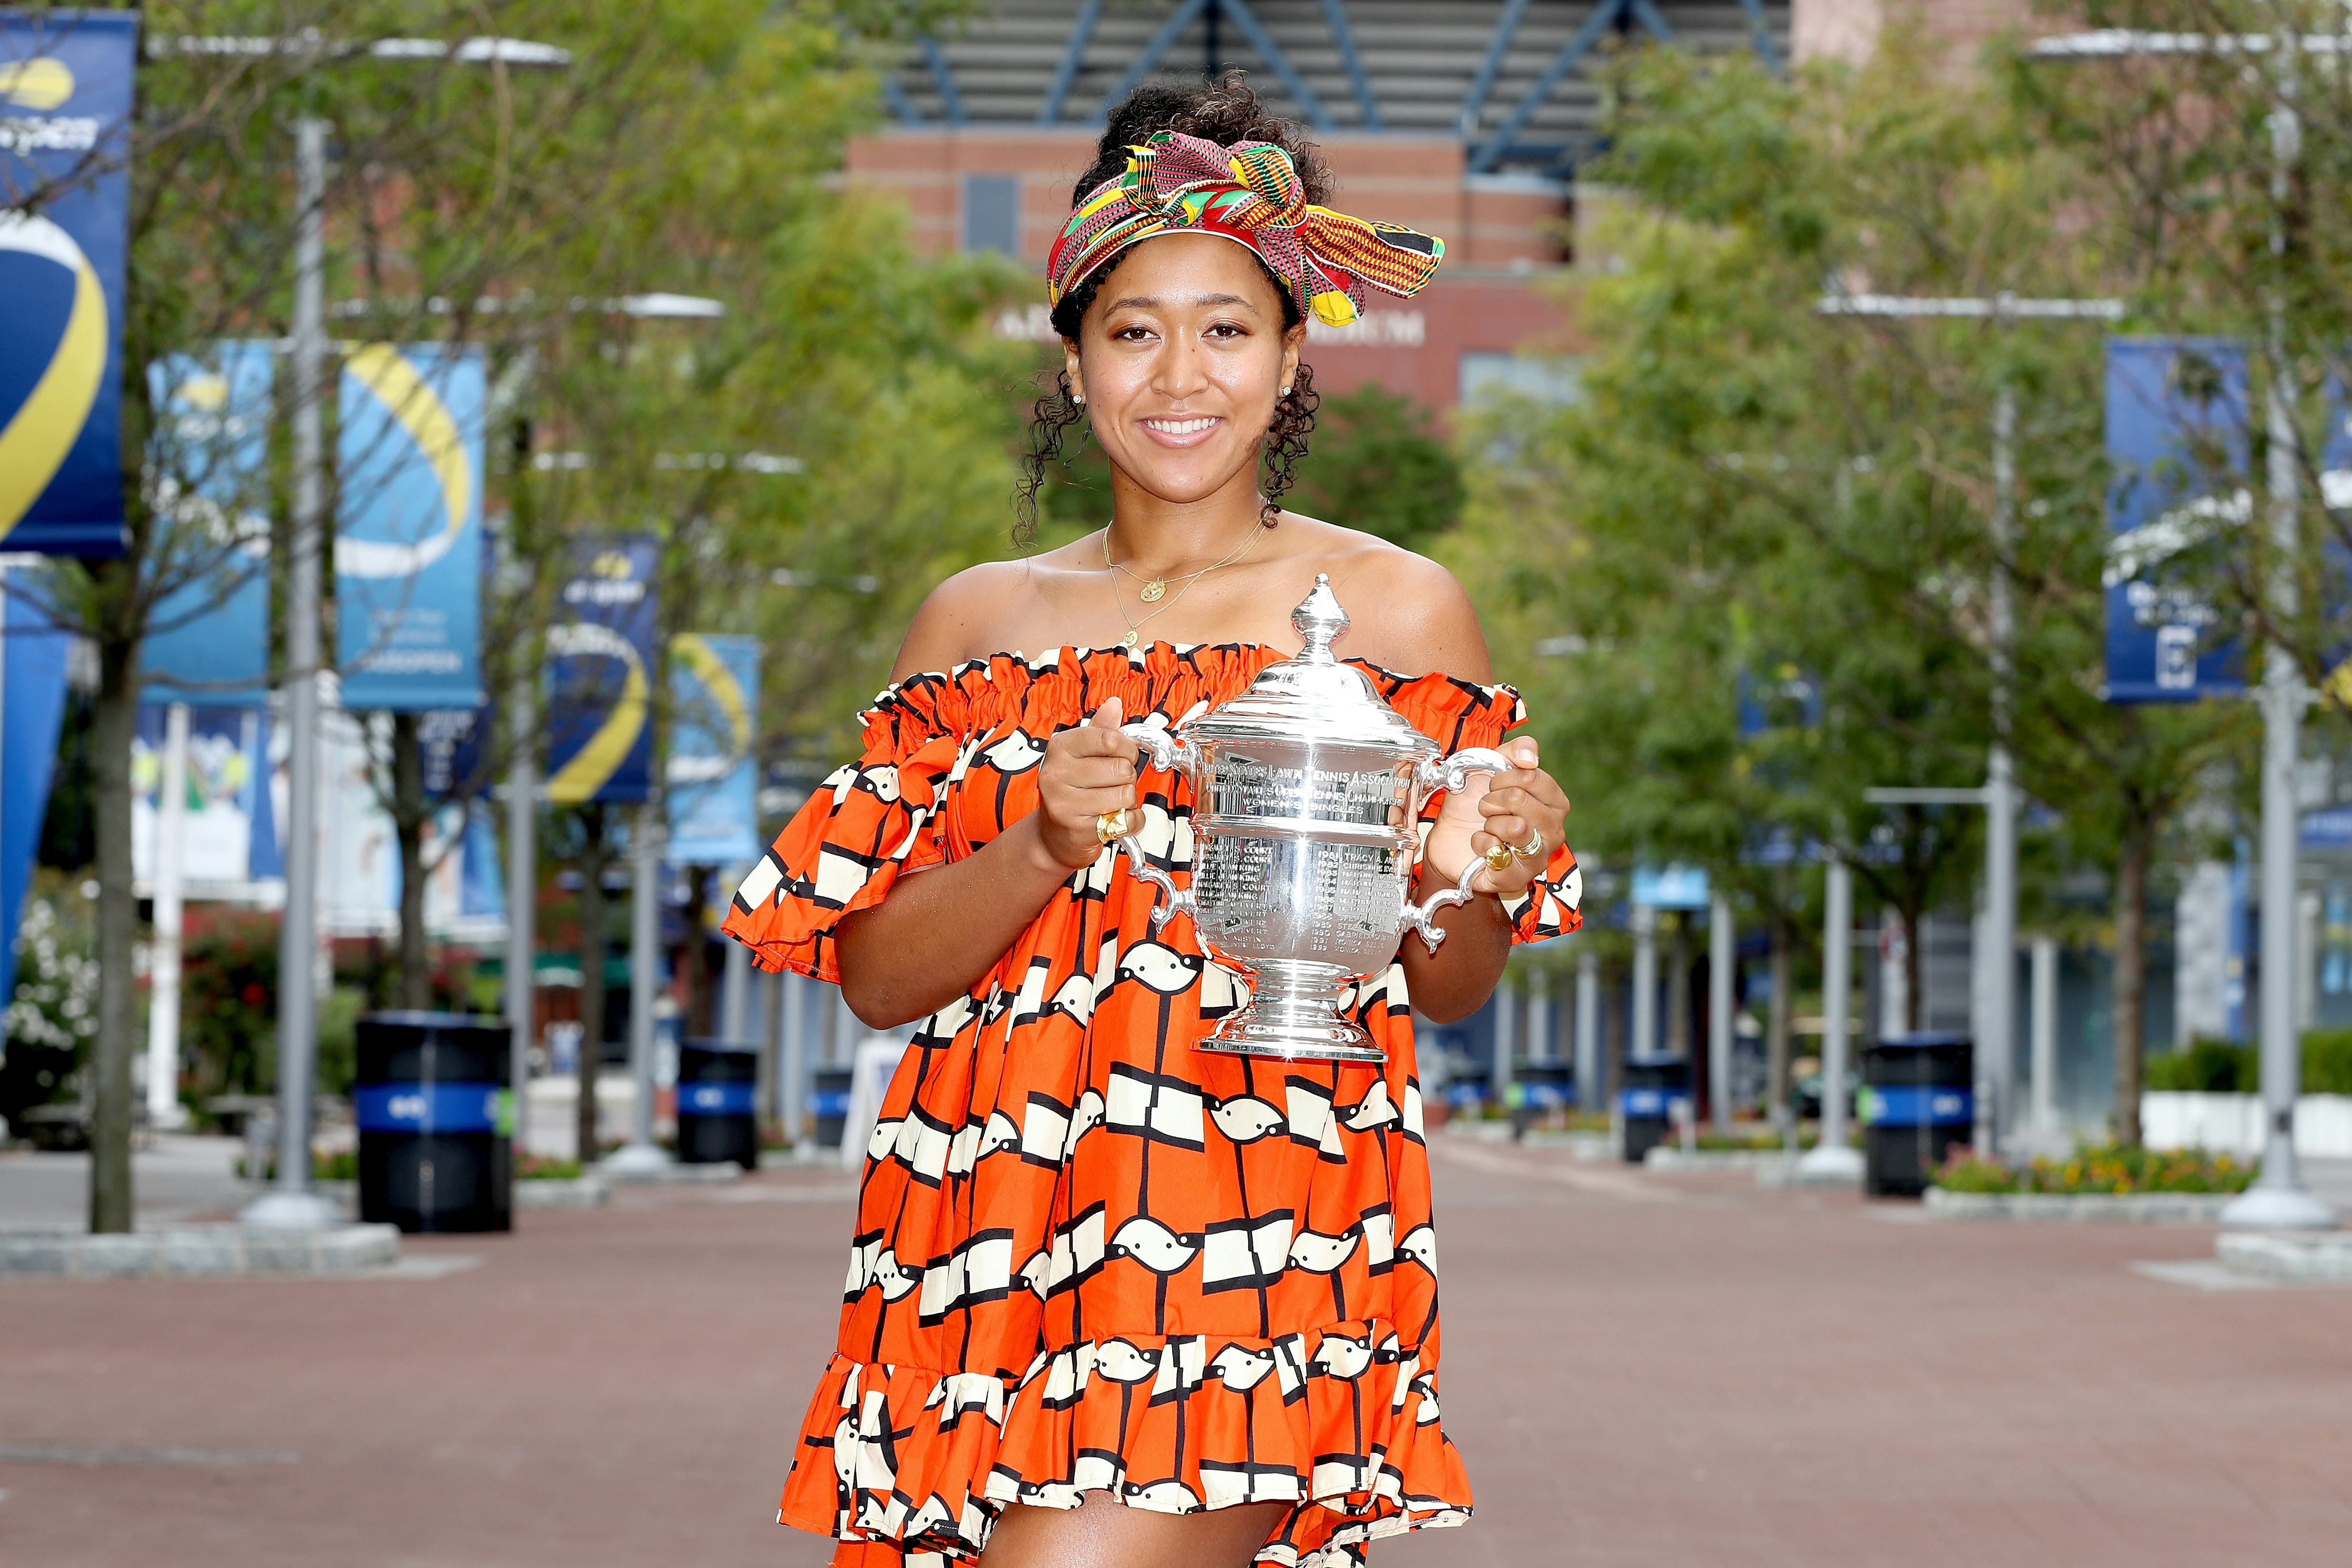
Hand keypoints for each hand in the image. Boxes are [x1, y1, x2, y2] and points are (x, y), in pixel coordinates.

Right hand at [1032, 696, 1142, 870]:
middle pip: (1122, 769)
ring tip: (1109, 802)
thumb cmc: (1072, 791)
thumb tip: (1114, 704)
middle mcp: (1057, 774)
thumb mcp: (1081, 755)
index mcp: (1060, 748)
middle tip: (1111, 785)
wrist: (1053, 836)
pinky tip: (1114, 819)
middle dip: (1126, 778)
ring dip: (1127, 801)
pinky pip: (1126, 820)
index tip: (1123, 755)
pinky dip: (1130, 821)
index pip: (1110, 739)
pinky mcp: (1078, 830)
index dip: (1127, 749)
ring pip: (1126, 795)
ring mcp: (1064, 803)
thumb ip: (1100, 730)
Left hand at [1422, 736, 1569, 897]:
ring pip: (1515, 827)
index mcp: (1555, 803)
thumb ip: (1516, 750)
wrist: (1449, 837)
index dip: (1502, 776)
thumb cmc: (1475, 802)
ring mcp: (1537, 858)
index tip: (1493, 785)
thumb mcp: (1491, 767)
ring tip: (1486, 826)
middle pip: (1520, 799)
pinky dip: (1480, 844)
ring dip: (1489, 822)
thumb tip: (1530, 757)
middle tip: (1485, 807)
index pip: (1532, 777)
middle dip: (1492, 799)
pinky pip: (1498, 854)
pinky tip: (1481, 846)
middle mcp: (1554, 832)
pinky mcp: (1515, 879)